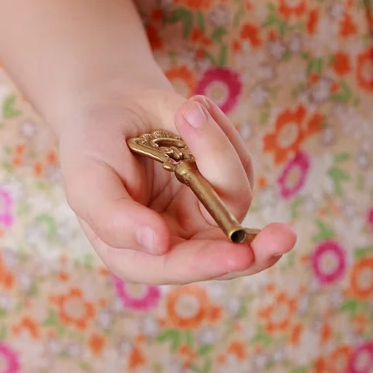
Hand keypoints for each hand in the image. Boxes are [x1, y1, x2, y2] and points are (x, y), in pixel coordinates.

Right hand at [58, 83, 295, 283]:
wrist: (111, 106)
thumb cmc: (92, 147)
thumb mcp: (88, 180)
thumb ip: (114, 218)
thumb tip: (158, 244)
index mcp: (139, 253)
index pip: (178, 267)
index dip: (209, 263)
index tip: (241, 255)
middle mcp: (178, 238)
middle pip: (227, 251)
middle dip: (256, 247)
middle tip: (284, 236)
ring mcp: (204, 210)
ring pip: (234, 195)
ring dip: (215, 146)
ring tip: (186, 110)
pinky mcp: (221, 181)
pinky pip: (239, 162)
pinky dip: (221, 132)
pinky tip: (192, 110)